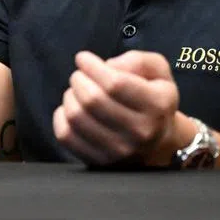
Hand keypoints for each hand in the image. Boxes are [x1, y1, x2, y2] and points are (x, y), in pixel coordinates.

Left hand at [53, 50, 179, 166]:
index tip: (83, 59)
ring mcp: (118, 150)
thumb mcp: (158, 71)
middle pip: (92, 100)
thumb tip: (109, 65)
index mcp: (156, 105)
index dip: (92, 66)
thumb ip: (138, 60)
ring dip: (70, 96)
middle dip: (78, 79)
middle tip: (79, 75)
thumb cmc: (154, 99)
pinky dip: (61, 117)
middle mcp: (139, 131)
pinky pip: (66, 136)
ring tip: (77, 91)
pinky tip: (71, 109)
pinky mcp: (99, 161)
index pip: (115, 83)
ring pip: (76, 117)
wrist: (159, 142)